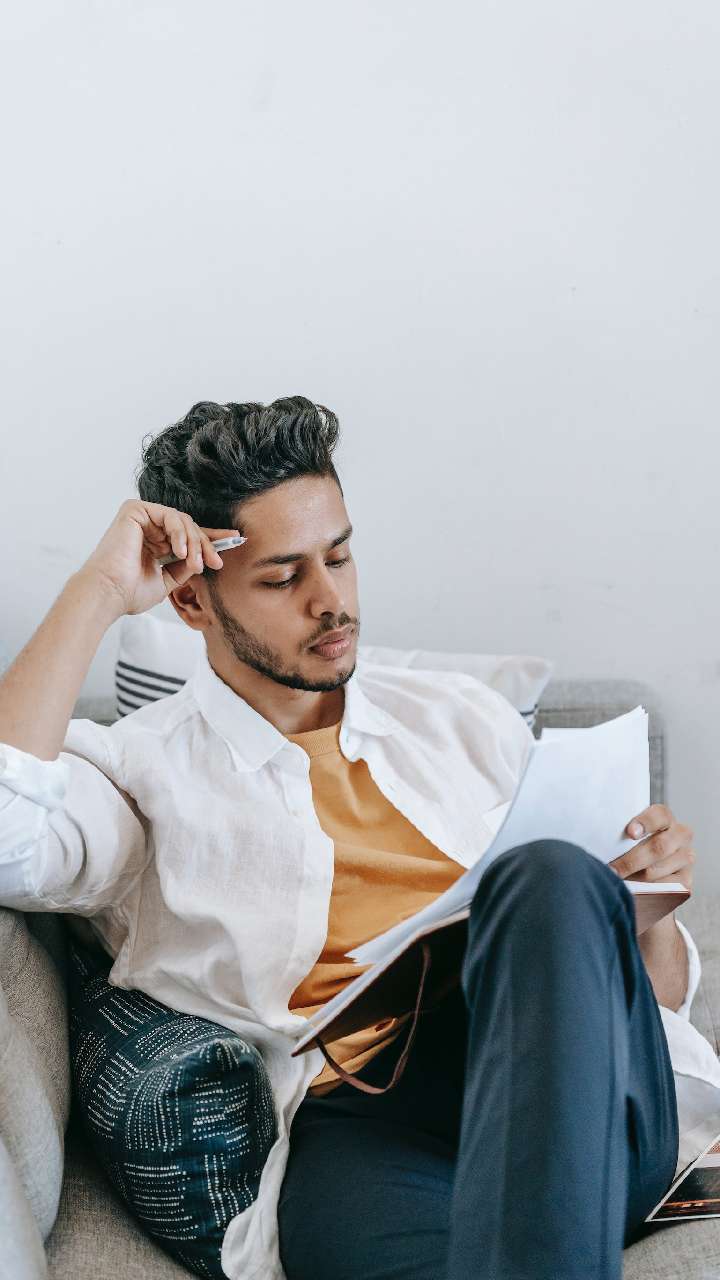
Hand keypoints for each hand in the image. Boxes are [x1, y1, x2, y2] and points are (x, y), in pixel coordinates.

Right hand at [78, 499, 242, 616]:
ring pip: (183, 521)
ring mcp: (141, 518)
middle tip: (215, 562)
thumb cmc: (129, 592)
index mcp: (154, 543)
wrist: (108, 594)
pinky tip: (180, 551)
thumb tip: (203, 559)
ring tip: (195, 563)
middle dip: (206, 545)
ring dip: (195, 542)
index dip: (211, 538)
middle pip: (189, 527)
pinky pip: (169, 515)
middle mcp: (148, 528)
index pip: (187, 536)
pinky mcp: (134, 510)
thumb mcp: (167, 581)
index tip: (234, 541)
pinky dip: (179, 532)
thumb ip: (185, 567)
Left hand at [608, 804, 694, 894]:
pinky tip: (632, 891)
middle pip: (659, 847)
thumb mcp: (625, 837)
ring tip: (616, 882)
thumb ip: (620, 836)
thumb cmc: (629, 849)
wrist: (644, 874)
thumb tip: (603, 844)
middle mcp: (680, 835)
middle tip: (611, 869)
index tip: (630, 833)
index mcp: (664, 818)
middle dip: (631, 861)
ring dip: (635, 878)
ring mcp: (686, 858)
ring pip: (658, 870)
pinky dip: (645, 891)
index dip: (645, 823)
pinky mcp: (685, 881)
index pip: (659, 815)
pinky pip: (664, 889)